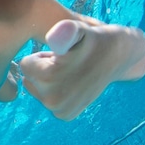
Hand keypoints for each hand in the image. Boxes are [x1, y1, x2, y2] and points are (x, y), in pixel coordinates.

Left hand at [19, 20, 144, 120]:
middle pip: (29, 77)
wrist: (120, 58)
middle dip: (43, 68)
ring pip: (36, 87)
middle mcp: (52, 100)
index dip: (42, 56)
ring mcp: (60, 111)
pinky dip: (56, 89)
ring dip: (49, 78)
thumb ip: (64, 31)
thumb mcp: (79, 29)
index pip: (24, 64)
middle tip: (68, 63)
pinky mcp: (65, 115)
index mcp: (49, 78)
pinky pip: (46, 97)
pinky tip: (74, 81)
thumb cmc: (94, 39)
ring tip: (72, 71)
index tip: (62, 55)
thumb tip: (54, 40)